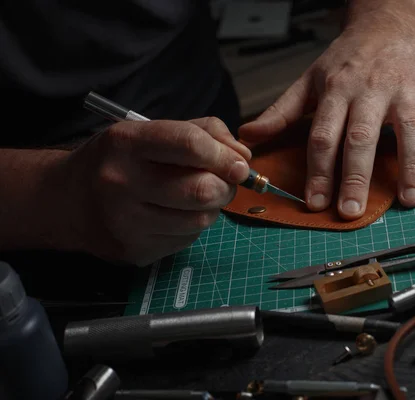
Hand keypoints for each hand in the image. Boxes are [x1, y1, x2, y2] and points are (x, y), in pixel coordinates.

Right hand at [64, 117, 250, 265]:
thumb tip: (242, 157)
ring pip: (200, 219)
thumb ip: (202, 133)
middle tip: (226, 181)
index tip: (240, 163)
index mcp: (126, 143)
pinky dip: (192, 225)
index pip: (189, 144)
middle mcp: (121, 183)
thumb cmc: (119, 161)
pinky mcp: (134, 251)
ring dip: (212, 208)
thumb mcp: (150, 132)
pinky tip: (175, 215)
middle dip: (226, 186)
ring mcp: (126, 222)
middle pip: (201, 190)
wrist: (68, 201)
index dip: (224, 154)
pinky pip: (186, 239)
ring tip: (198, 196)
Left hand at [239, 4, 414, 218]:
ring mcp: (403, 89)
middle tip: (352, 212)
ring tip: (407, 200)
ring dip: (410, 167)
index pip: (323, 137)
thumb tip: (249, 136)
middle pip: (362, 138)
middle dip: (356, 177)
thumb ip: (281, 112)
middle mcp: (370, 91)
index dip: (318, 172)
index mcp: (336, 91)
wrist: (387, 24)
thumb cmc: (346, 58)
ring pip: (409, 130)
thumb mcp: (309, 81)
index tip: (315, 203)